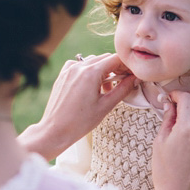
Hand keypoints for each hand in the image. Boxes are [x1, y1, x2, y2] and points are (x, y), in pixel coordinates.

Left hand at [20, 53, 136, 159]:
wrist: (55, 131)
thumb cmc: (79, 122)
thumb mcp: (106, 106)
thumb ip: (123, 89)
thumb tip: (135, 79)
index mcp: (91, 73)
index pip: (115, 59)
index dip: (127, 66)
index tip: (132, 75)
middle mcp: (78, 67)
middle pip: (104, 58)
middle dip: (116, 68)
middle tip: (122, 82)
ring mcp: (68, 70)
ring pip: (92, 61)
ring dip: (102, 70)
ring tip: (105, 88)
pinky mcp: (62, 75)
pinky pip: (79, 65)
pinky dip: (87, 71)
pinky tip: (90, 85)